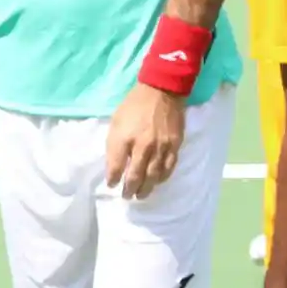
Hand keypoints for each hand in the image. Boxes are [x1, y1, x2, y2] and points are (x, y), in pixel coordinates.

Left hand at [106, 83, 185, 198]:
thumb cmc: (134, 105)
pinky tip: (157, 182)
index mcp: (124, 137)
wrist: (161, 91)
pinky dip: (161, 179)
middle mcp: (142, 146)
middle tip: (127, 196)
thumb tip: (114, 164)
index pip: (115, 166)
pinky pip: (168, 169)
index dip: (112, 179)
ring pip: (153, 177)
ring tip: (140, 195)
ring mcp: (160, 148)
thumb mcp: (116, 120)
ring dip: (146, 189)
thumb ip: (114, 143)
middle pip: (135, 176)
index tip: (112, 184)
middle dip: (129, 190)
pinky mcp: (174, 147)